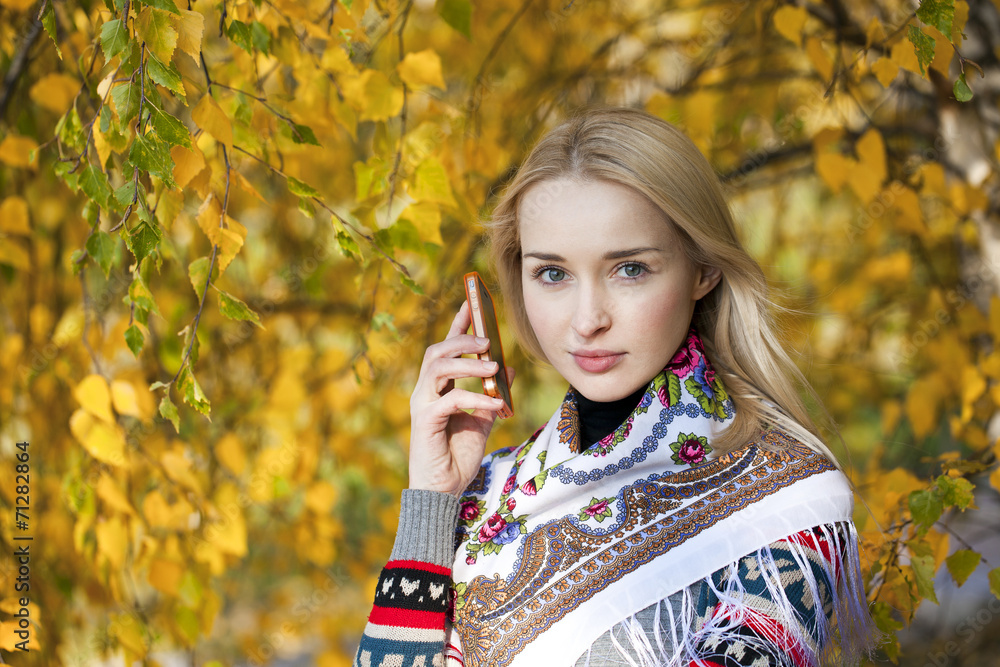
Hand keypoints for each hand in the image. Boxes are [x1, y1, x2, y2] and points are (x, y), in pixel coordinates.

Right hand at [408, 300, 514, 496]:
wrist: (443, 490)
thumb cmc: (457, 455)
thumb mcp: (483, 419)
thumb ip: (493, 393)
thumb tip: (510, 367)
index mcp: (437, 388)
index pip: (445, 348)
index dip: (457, 323)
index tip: (472, 301)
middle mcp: (425, 392)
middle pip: (436, 351)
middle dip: (461, 338)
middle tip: (488, 338)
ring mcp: (421, 405)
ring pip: (437, 368)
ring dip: (467, 363)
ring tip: (494, 365)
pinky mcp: (424, 422)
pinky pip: (451, 400)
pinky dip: (476, 398)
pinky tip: (496, 403)